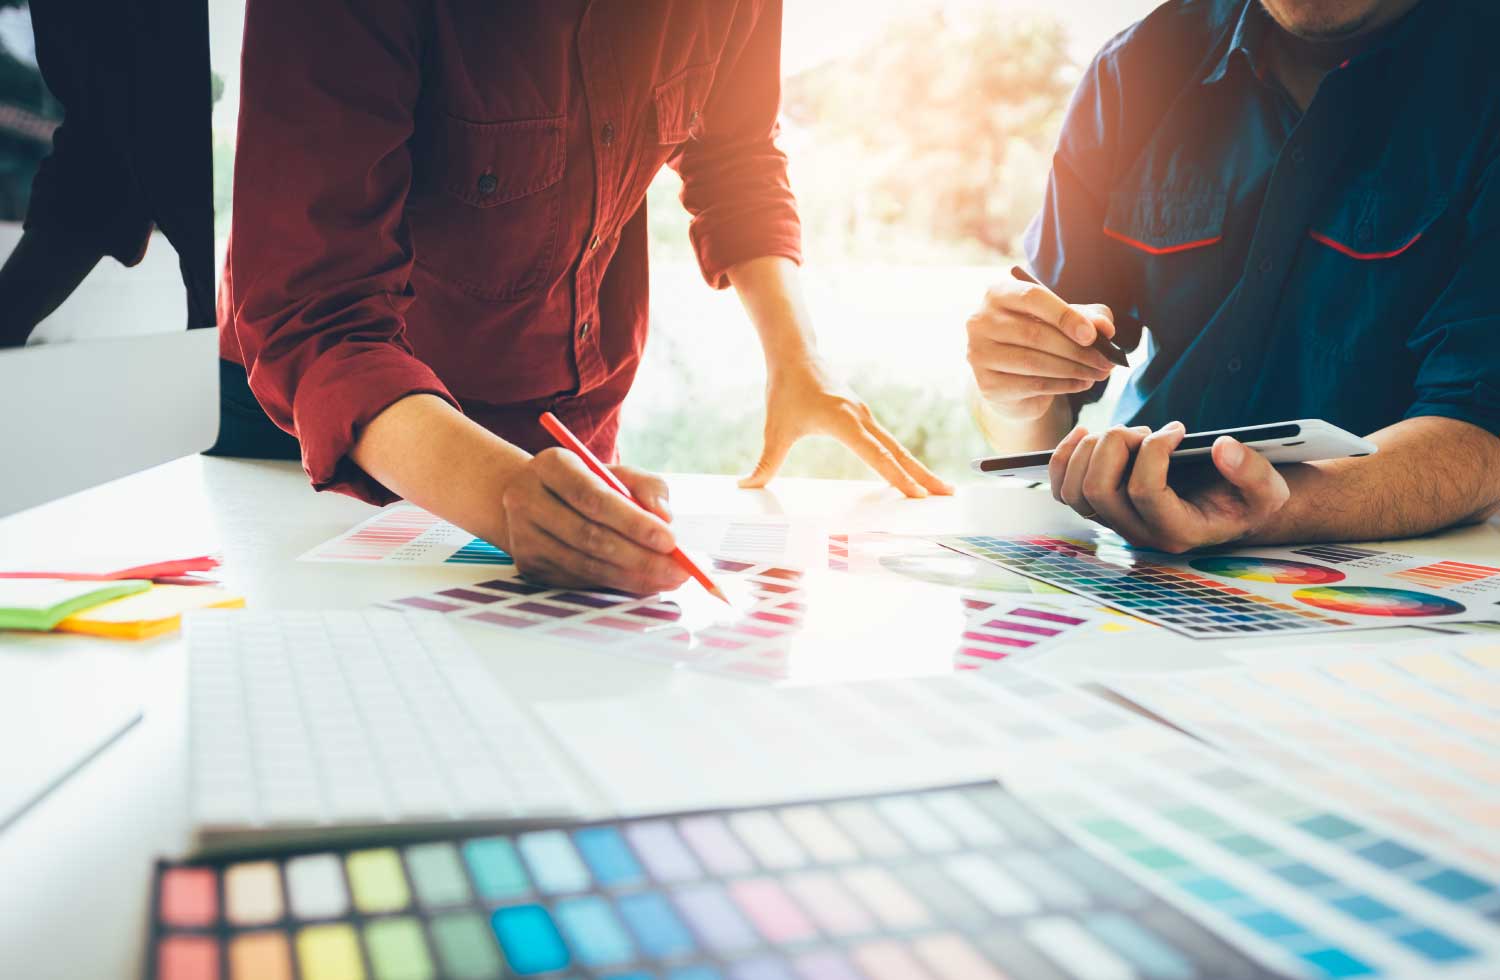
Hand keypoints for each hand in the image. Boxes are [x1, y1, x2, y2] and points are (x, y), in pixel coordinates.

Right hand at [500, 448, 690, 593]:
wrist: (525, 496)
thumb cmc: (582, 482)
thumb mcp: (612, 471)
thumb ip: (646, 487)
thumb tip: (665, 518)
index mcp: (551, 465)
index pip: (594, 498)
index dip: (633, 522)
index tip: (670, 540)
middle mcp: (527, 500)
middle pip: (589, 536)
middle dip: (640, 557)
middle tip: (678, 569)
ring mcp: (524, 536)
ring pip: (585, 565)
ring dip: (632, 577)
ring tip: (668, 578)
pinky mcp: (528, 565)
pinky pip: (579, 580)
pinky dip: (615, 584)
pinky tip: (643, 582)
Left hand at [739, 358, 953, 497]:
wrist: (796, 354)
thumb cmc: (786, 389)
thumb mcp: (775, 428)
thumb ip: (766, 462)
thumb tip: (745, 486)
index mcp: (845, 422)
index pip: (877, 456)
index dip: (897, 477)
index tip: (916, 495)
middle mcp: (862, 419)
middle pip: (899, 453)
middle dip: (923, 476)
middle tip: (947, 495)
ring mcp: (866, 417)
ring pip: (898, 447)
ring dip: (918, 469)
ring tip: (938, 489)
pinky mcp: (864, 417)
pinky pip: (889, 442)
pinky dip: (904, 459)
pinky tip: (912, 474)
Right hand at [967, 276, 1116, 422]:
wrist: (1013, 378)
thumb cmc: (1040, 338)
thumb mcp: (1065, 320)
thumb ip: (1088, 317)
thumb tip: (1105, 328)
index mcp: (998, 294)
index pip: (1032, 297)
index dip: (1065, 315)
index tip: (1093, 335)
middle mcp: (980, 322)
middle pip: (1035, 334)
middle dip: (1077, 350)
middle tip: (1107, 360)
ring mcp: (979, 355)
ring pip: (1035, 362)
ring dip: (1074, 369)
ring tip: (1099, 373)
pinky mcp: (987, 385)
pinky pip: (1032, 385)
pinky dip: (1064, 385)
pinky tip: (1082, 383)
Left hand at [1050, 422, 1291, 552]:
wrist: (1229, 508)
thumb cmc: (1246, 498)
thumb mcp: (1268, 489)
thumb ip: (1252, 472)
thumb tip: (1221, 447)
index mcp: (1178, 532)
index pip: (1145, 491)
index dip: (1154, 451)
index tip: (1179, 429)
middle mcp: (1139, 533)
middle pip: (1100, 489)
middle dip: (1117, 445)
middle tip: (1145, 429)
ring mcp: (1115, 522)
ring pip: (1076, 490)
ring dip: (1093, 449)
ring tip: (1127, 432)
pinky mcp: (1101, 508)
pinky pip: (1062, 488)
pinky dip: (1066, 457)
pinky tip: (1086, 434)